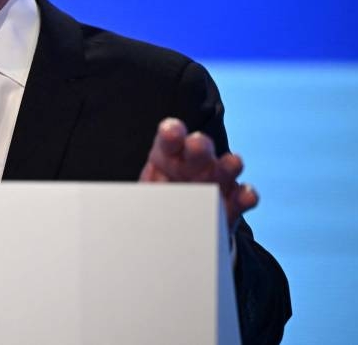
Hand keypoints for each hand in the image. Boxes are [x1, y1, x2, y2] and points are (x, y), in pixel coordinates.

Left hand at [139, 118, 258, 232]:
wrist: (175, 225)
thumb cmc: (154, 202)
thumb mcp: (140, 197)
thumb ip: (132, 199)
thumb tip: (110, 207)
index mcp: (167, 155)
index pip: (169, 139)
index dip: (171, 133)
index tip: (171, 131)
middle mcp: (194, 163)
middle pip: (199, 148)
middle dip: (199, 144)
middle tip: (197, 144)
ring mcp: (216, 181)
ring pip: (226, 167)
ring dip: (229, 164)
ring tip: (232, 163)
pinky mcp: (232, 203)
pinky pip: (242, 197)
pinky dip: (247, 196)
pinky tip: (247, 196)